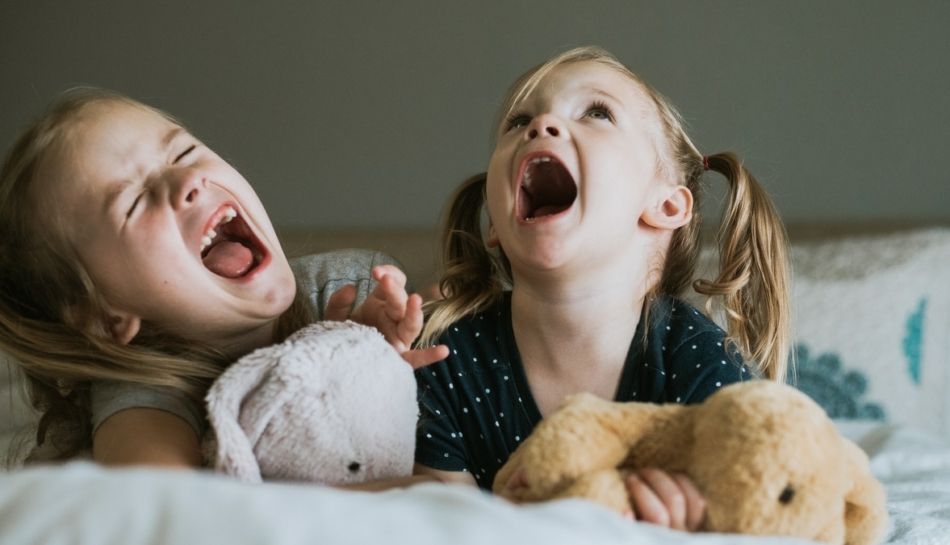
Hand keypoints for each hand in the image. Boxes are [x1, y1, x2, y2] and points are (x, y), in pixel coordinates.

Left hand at [325, 265, 447, 369]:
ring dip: (414, 312)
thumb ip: (338, 303)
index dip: (389, 273)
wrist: (334, 365)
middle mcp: (393, 319)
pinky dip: (429, 355)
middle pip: (401, 301)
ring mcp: (398, 339)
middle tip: (384, 279)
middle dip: (394, 289)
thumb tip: (350, 288)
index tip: (376, 272)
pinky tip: (442, 351)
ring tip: (415, 300)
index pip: (394, 282)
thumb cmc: (339, 339)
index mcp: (381, 304)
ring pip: (412, 324)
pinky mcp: (398, 360)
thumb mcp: (334, 318)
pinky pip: (416, 359)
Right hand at [623, 468, 704, 531]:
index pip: (657, 514)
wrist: (662, 543)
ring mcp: (693, 531)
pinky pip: (698, 500)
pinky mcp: (700, 527)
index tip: (628, 480)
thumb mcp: (635, 538)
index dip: (641, 491)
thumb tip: (627, 513)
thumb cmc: (643, 538)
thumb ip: (631, 529)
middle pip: (674, 499)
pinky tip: (668, 480)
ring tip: (650, 475)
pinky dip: (684, 485)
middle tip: (637, 474)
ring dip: (669, 479)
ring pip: (689, 497)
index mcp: (659, 539)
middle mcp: (680, 536)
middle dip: (654, 479)